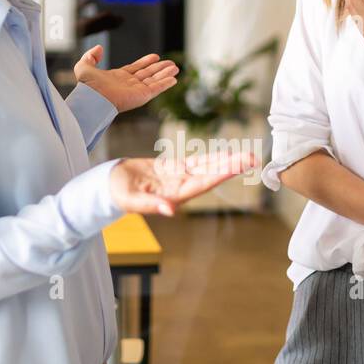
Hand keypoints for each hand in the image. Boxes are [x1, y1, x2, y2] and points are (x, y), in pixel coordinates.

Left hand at [74, 46, 178, 111]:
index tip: (155, 56)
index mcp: (118, 78)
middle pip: (148, 74)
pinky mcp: (142, 96)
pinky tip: (174, 78)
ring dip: (165, 74)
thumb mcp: (84, 66)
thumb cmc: (87, 86)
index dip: (145, 62)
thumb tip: (99, 48)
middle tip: (170, 63)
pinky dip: (166, 83)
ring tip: (175, 67)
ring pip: (154, 80)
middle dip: (159, 68)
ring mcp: (137, 90)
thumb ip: (90, 56)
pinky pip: (157, 88)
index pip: (136, 69)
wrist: (93, 98)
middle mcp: (129, 84)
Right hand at [110, 150, 256, 217]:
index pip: (202, 183)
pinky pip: (197, 161)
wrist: (110, 186)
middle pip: (211, 174)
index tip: (236, 166)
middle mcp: (182, 186)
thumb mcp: (132, 201)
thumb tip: (171, 210)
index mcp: (175, 195)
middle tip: (253, 159)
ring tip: (247, 156)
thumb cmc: (119, 195)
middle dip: (232, 167)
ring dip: (227, 161)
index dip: (220, 174)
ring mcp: (179, 177)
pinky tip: (226, 153)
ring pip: (207, 166)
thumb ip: (152, 206)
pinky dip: (211, 157)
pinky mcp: (173, 168)